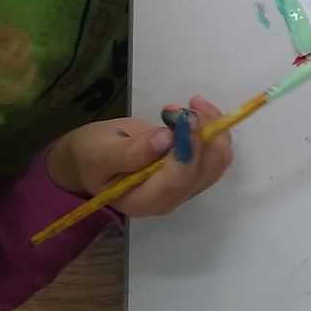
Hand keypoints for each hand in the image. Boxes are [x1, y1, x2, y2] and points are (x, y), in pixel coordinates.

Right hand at [46, 96, 234, 217]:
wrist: (93, 158)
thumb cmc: (92, 156)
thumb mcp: (101, 152)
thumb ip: (130, 152)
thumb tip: (166, 140)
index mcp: (145, 201)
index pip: (179, 179)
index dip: (189, 147)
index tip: (185, 115)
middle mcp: (172, 199)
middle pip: (207, 169)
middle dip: (202, 133)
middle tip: (177, 108)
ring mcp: (186, 186)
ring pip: (218, 159)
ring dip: (210, 128)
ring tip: (182, 108)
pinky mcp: (194, 171)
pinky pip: (216, 152)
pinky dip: (212, 129)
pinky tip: (192, 113)